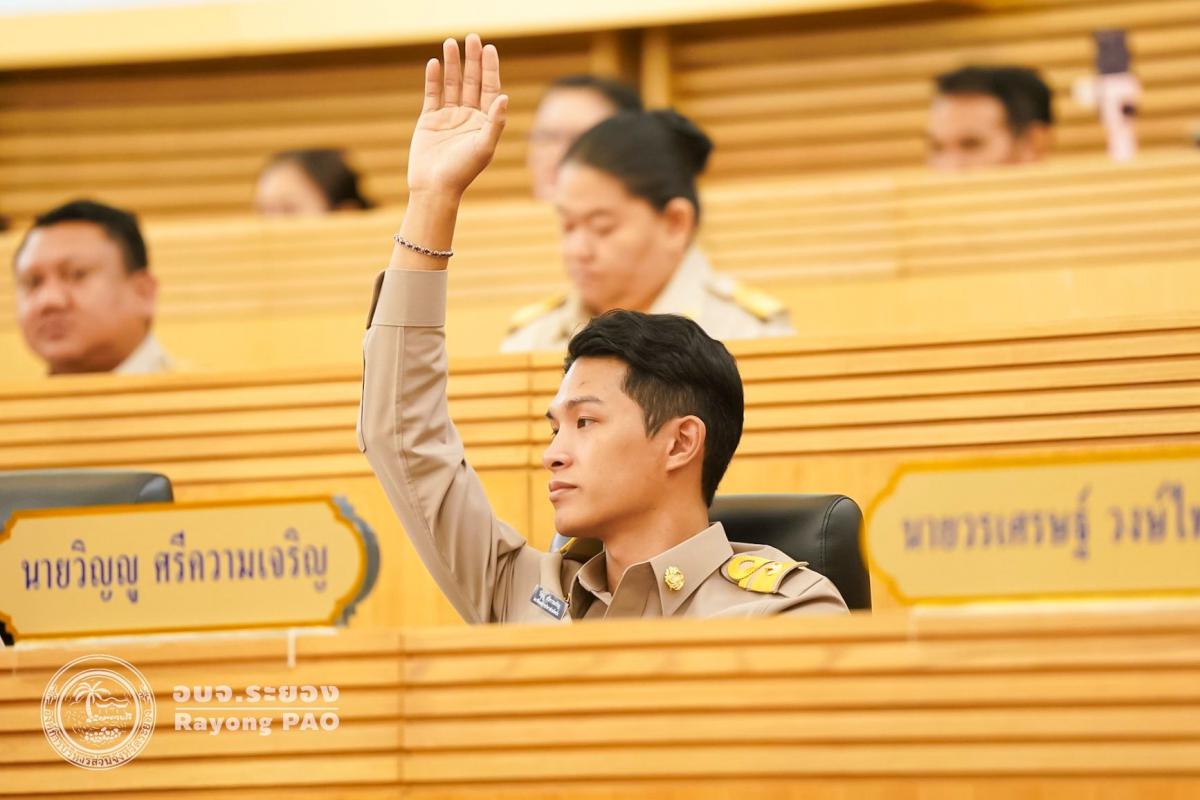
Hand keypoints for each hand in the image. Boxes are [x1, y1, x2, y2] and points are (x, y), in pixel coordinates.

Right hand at [407, 35, 507, 198]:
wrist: (434, 187)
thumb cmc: (463, 172)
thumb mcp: (484, 147)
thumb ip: (495, 123)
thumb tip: (504, 97)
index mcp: (485, 122)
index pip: (490, 89)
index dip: (490, 69)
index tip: (489, 49)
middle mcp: (469, 117)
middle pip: (472, 82)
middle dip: (472, 60)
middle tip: (472, 38)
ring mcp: (449, 117)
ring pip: (452, 84)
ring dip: (452, 64)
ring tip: (450, 43)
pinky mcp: (430, 120)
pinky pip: (432, 94)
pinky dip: (433, 79)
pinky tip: (434, 63)